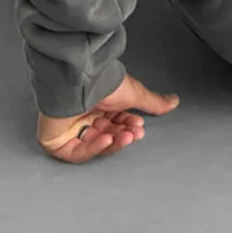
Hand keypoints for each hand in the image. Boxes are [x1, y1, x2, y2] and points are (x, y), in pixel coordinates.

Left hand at [36, 72, 179, 162]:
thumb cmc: (102, 82)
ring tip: (122, 135)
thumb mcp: (134, 93)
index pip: (117, 123)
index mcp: (100, 104)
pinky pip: (79, 152)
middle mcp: (85, 115)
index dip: (129, 126)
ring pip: (95, 145)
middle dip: (122, 135)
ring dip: (111, 142)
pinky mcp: (58, 141)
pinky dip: (95, 147)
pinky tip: (106, 138)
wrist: (80, 80)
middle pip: (107, 135)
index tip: (139, 127)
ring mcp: (71, 128)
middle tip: (133, 133)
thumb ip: (153, 102)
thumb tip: (173, 101)